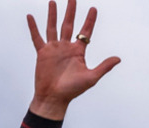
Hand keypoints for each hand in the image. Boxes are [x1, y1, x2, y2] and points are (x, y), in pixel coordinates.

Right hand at [27, 0, 119, 118]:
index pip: (85, 32)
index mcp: (78, 52)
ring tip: (53, 2)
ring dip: (53, 14)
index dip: (90, 20)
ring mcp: (54, 49)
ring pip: (53, 27)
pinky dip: (33, 27)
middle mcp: (66, 48)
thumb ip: (104, 67)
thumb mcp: (91, 77)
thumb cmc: (72, 91)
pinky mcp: (42, 53)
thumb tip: (118, 59)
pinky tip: (30, 16)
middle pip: (69, 25)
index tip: (93, 8)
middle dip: (71, 11)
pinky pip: (37, 37)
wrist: (54, 98)